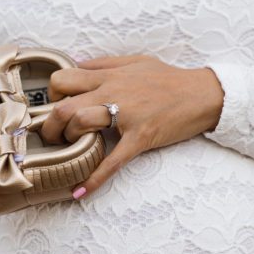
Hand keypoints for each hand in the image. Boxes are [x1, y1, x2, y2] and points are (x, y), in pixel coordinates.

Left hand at [39, 55, 224, 196]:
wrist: (203, 94)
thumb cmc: (169, 79)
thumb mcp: (135, 62)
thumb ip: (104, 64)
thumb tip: (75, 64)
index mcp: (109, 75)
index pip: (63, 79)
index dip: (52, 96)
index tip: (56, 108)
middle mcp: (113, 92)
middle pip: (64, 105)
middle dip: (50, 125)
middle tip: (51, 138)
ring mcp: (127, 115)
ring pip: (82, 124)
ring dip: (68, 142)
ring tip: (68, 153)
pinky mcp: (141, 136)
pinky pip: (114, 159)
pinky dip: (95, 178)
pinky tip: (80, 191)